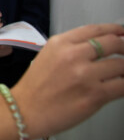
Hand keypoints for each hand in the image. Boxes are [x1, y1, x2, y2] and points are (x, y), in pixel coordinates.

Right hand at [11, 23, 123, 138]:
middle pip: (112, 43)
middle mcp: (72, 55)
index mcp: (60, 43)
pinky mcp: (94, 95)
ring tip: (122, 73)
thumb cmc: (34, 88)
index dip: (115, 29)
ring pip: (121, 65)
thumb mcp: (47, 56)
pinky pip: (122, 85)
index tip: (122, 32)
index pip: (95, 29)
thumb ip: (71, 48)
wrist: (24, 110)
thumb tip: (98, 48)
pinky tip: (122, 84)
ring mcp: (84, 75)